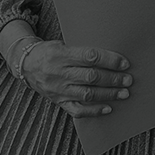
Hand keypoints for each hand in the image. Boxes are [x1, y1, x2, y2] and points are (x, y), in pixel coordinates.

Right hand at [18, 40, 133, 117]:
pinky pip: (77, 110)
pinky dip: (93, 111)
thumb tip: (110, 55)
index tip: (124, 63)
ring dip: (108, 94)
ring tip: (124, 93)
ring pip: (87, 94)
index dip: (109, 60)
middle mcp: (59, 73)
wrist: (26, 65)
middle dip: (113, 79)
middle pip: (91, 77)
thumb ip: (82, 50)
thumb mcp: (62, 43)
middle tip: (128, 80)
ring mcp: (59, 89)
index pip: (90, 56)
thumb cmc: (49, 51)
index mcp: (61, 54)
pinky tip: (107, 108)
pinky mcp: (58, 101)